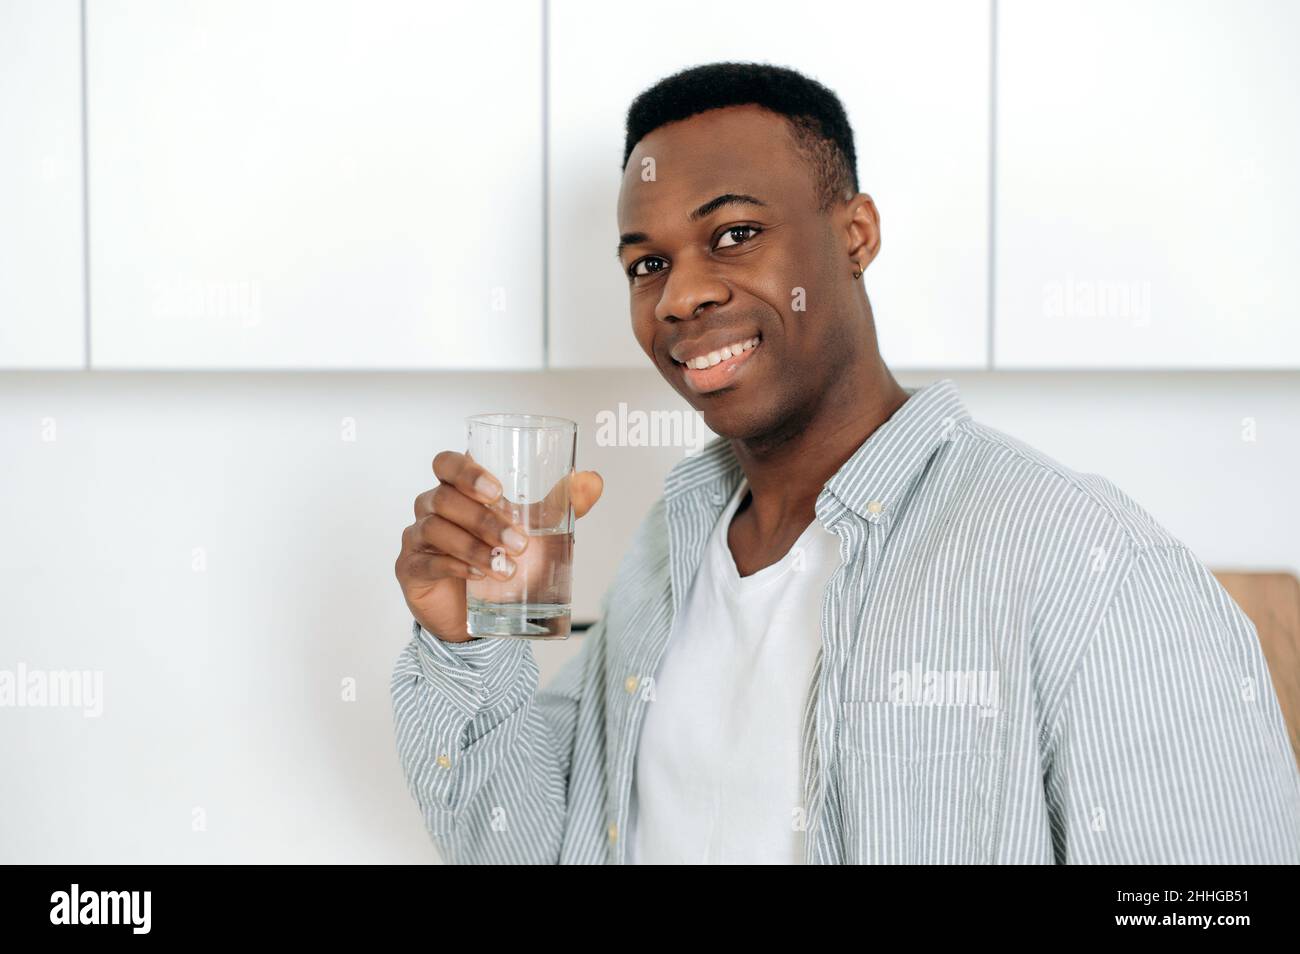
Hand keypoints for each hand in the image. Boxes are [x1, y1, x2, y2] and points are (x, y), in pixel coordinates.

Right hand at [395, 450, 602, 640]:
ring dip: (473, 546)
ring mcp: (417, 537)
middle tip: (518, 542)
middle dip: (483, 520)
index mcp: (458, 489)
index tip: (497, 491)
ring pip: (435, 528)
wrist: (483, 611)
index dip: (466, 470)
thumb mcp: (537, 530)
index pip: (447, 463)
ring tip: (505, 567)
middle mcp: (432, 507)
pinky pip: (427, 562)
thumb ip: (563, 504)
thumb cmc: (504, 557)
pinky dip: (454, 566)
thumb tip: (592, 479)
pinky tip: (478, 576)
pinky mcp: (412, 569)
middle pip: (444, 498)